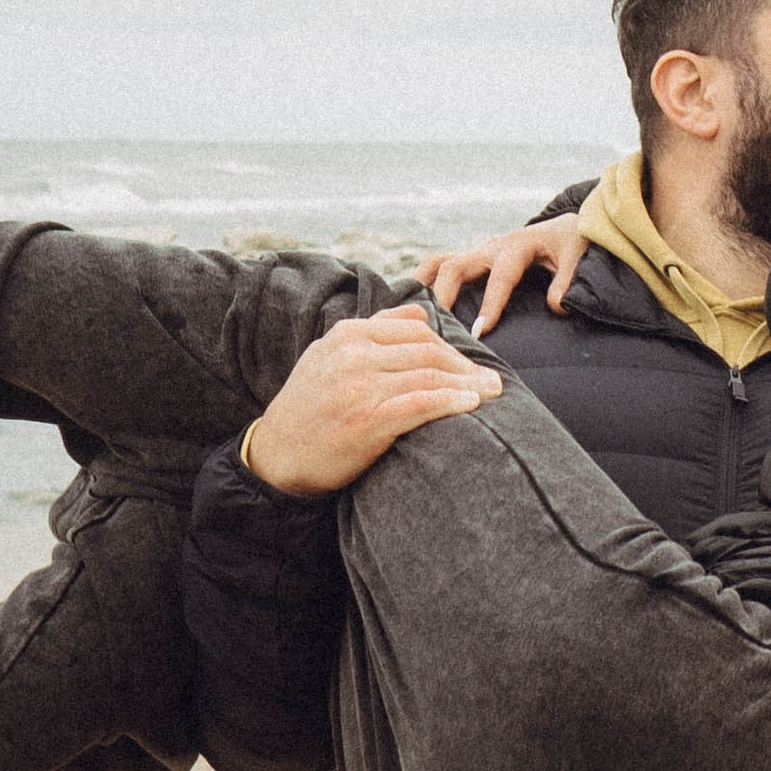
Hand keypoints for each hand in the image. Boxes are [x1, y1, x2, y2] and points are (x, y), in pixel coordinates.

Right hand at [242, 308, 503, 496]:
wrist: (277, 455)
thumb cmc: (310, 408)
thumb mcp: (329, 357)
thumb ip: (373, 333)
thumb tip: (421, 314)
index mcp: (346, 334)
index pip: (414, 328)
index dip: (449, 345)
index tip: (468, 364)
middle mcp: (353, 354)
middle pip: (428, 349)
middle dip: (465, 365)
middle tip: (491, 380)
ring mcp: (360, 386)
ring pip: (429, 374)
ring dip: (469, 383)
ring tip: (493, 392)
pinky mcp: (368, 419)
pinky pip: (422, 402)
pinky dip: (452, 401)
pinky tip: (471, 405)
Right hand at [415, 215, 592, 334]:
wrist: (565, 226)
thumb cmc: (571, 243)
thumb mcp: (577, 257)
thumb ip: (567, 281)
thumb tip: (556, 306)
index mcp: (517, 247)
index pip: (500, 276)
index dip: (490, 304)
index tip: (479, 331)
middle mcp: (491, 247)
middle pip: (456, 266)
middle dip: (443, 296)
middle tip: (434, 327)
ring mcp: (478, 252)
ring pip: (440, 263)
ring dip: (423, 285)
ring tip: (408, 313)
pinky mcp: (473, 258)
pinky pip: (440, 265)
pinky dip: (423, 280)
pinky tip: (409, 302)